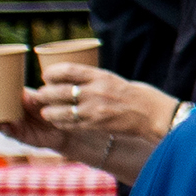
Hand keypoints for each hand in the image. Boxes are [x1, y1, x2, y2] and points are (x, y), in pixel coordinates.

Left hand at [32, 59, 180, 177]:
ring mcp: (94, 110)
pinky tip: (58, 121)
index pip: (67, 70)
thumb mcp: (114, 80)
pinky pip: (70, 124)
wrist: (154, 115)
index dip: (52, 73)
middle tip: (41, 95)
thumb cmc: (136, 96)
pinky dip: (60, 123)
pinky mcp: (96, 125)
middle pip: (58, 92)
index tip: (46, 76)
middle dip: (44, 94)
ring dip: (49, 112)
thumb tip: (70, 79)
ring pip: (60, 111)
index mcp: (101, 77)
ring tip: (46, 112)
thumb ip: (93, 80)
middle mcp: (96, 92)